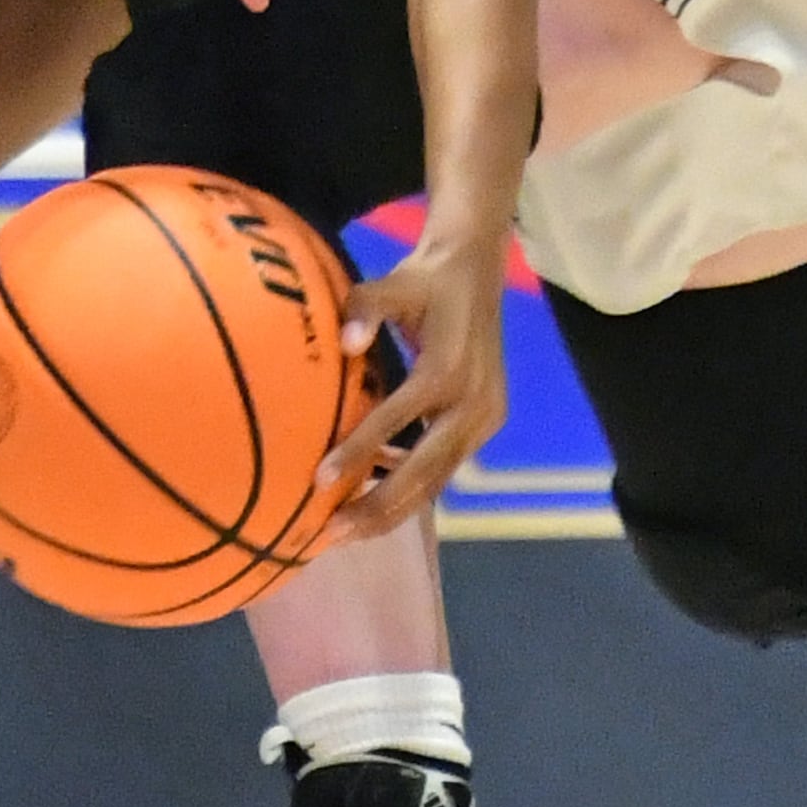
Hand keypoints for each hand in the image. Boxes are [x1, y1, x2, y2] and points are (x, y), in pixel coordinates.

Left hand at [317, 227, 508, 537]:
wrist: (477, 271)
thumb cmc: (425, 280)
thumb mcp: (393, 283)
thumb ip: (364, 307)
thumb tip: (346, 344)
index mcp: (446, 369)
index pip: (396, 421)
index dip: (358, 453)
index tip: (320, 482)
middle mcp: (472, 403)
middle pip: (424, 472)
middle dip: (377, 507)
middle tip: (331, 534)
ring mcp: (485, 419)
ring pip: (436, 479)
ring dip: (394, 508)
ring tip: (347, 532)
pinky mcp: (486, 424)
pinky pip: (444, 466)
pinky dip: (412, 487)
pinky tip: (373, 498)